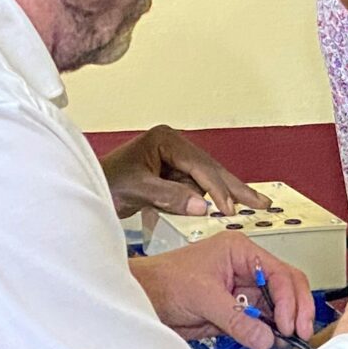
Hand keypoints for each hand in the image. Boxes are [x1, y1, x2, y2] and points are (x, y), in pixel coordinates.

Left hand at [100, 125, 270, 217]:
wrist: (86, 189)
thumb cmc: (105, 182)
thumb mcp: (137, 189)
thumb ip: (170, 196)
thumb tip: (203, 205)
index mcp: (165, 140)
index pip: (199, 166)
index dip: (216, 189)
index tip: (229, 209)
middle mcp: (172, 146)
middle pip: (211, 169)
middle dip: (236, 187)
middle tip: (261, 202)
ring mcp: (173, 161)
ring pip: (208, 179)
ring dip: (229, 194)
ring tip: (255, 204)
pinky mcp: (171, 175)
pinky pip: (197, 188)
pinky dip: (213, 199)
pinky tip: (230, 207)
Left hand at [129, 234, 313, 348]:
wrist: (141, 300)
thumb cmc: (162, 282)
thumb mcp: (202, 297)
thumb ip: (236, 318)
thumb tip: (266, 338)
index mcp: (241, 251)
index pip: (279, 272)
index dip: (290, 299)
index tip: (289, 325)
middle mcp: (246, 268)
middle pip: (286, 287)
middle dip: (295, 310)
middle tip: (300, 334)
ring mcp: (242, 290)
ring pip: (276, 307)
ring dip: (283, 325)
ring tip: (287, 342)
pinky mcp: (236, 311)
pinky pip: (260, 323)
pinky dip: (267, 335)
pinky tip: (270, 344)